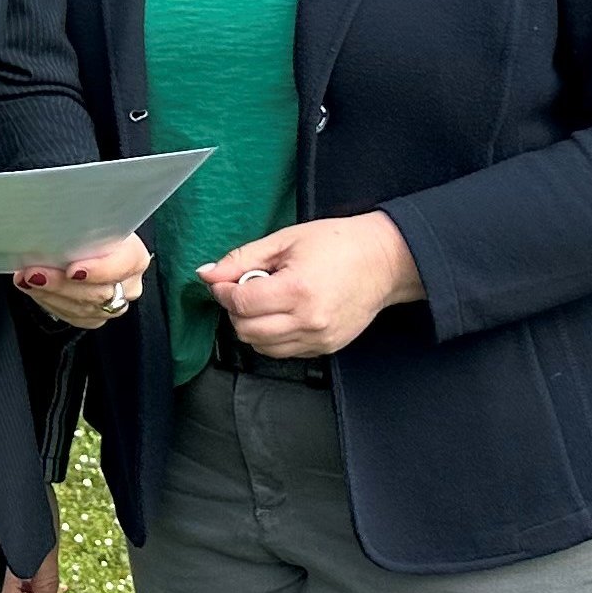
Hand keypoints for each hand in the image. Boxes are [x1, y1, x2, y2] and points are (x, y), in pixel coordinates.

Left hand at [15, 234, 150, 328]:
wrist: (87, 242)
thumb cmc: (88, 228)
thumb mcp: (89, 219)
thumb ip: (81, 223)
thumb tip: (55, 221)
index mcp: (135, 256)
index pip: (123, 265)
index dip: (99, 270)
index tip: (72, 270)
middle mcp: (128, 284)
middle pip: (97, 292)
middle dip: (60, 284)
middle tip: (34, 273)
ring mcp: (113, 304)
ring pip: (81, 308)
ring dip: (49, 294)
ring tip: (25, 279)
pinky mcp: (95, 317)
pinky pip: (71, 316)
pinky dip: (49, 302)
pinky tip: (33, 289)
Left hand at [200, 212, 423, 359]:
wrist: (383, 261)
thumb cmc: (338, 243)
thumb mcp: (285, 240)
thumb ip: (242, 258)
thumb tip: (207, 273)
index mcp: (296, 290)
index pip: (240, 304)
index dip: (222, 292)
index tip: (222, 282)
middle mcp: (308, 320)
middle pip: (246, 330)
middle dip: (235, 310)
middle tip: (244, 289)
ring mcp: (318, 338)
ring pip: (261, 346)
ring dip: (253, 326)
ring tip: (267, 301)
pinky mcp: (325, 348)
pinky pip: (284, 352)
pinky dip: (273, 336)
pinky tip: (284, 313)